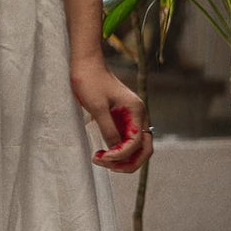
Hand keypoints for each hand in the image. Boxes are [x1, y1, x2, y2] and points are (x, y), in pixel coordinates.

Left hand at [70, 55, 150, 173]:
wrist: (86, 64)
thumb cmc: (90, 81)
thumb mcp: (97, 107)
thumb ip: (109, 129)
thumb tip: (116, 150)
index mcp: (136, 110)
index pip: (136, 142)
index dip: (121, 154)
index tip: (101, 157)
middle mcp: (139, 115)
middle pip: (144, 148)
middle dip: (128, 162)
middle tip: (107, 166)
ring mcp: (133, 117)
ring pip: (138, 146)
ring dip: (125, 158)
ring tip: (104, 161)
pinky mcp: (124, 118)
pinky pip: (128, 140)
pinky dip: (120, 150)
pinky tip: (105, 154)